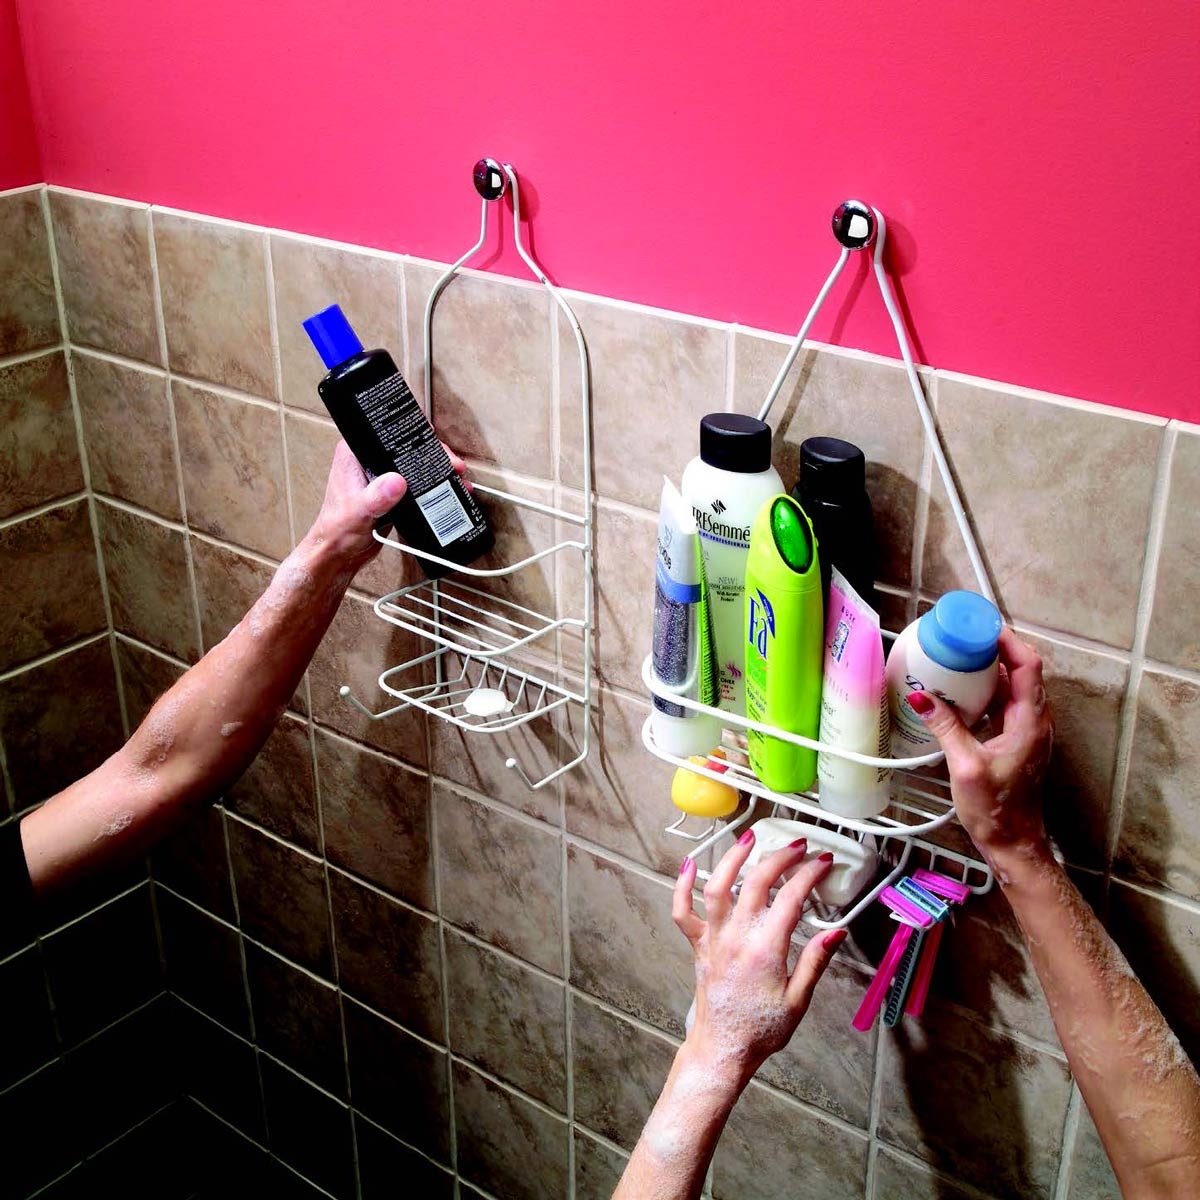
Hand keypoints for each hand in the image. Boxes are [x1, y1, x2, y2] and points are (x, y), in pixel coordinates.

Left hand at [307, 440, 468, 568]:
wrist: (340, 554)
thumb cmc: (337, 531)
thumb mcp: (359, 512)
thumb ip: (376, 497)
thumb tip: (396, 482)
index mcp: (355, 454)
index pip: (387, 432)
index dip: (413, 431)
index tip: (433, 439)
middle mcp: (369, 461)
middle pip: (407, 446)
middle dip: (434, 453)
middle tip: (452, 464)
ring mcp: (381, 476)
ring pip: (414, 464)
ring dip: (436, 469)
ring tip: (456, 475)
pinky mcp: (391, 492)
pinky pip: (416, 482)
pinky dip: (432, 486)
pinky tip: (448, 489)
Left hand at [672, 831, 846, 1085]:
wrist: (724, 1049)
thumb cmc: (761, 1029)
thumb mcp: (798, 1000)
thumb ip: (815, 961)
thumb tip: (837, 931)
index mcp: (765, 950)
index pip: (791, 898)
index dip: (809, 874)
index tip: (822, 861)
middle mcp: (736, 937)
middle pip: (757, 882)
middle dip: (780, 857)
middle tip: (798, 845)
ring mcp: (713, 938)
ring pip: (718, 886)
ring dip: (733, 857)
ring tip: (748, 838)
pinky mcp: (698, 945)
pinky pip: (683, 910)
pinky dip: (682, 885)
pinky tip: (689, 864)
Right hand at [907, 628, 1053, 861]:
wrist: (1013, 843)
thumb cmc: (996, 811)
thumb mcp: (966, 766)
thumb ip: (946, 727)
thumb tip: (921, 696)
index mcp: (1030, 722)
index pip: (1028, 665)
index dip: (1007, 640)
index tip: (980, 625)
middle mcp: (1033, 721)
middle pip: (1021, 670)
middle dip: (993, 648)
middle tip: (962, 636)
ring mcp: (1026, 731)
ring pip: (1011, 686)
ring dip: (988, 670)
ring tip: (957, 657)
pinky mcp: (1015, 740)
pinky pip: (1002, 704)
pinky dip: (983, 691)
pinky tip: (959, 693)